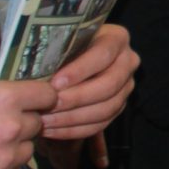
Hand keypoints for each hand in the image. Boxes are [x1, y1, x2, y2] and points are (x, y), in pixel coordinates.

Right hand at [0, 80, 59, 168]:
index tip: (36, 102)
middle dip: (22, 124)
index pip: (46, 95)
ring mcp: (6, 158)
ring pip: (28, 151)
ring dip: (14, 149)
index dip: (41, 98)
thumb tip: (22, 101)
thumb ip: (0, 99)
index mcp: (5, 98)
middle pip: (36, 124)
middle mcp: (12, 127)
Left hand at [41, 24, 137, 146]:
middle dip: (76, 98)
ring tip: (46, 120)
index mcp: (117, 38)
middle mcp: (128, 61)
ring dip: (73, 118)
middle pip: (108, 85)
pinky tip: (52, 130)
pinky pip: (100, 124)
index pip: (103, 55)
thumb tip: (40, 74)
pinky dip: (75, 130)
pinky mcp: (118, 106)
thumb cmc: (62, 45)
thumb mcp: (62, 41)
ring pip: (106, 108)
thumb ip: (57, 53)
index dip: (79, 70)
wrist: (69, 60)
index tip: (55, 83)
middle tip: (50, 104)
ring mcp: (126, 86)